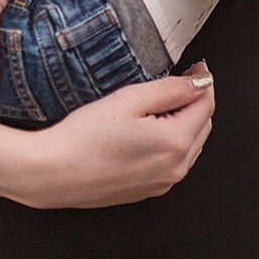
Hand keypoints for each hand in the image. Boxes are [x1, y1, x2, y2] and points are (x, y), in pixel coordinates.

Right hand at [13, 64, 215, 208]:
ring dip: (186, 122)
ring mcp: (162, 182)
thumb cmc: (83, 138)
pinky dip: (173, 142)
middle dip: (196, 101)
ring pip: (191, 145)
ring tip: (162, 104)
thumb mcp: (130, 99)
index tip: (197, 68)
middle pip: (202, 125)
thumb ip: (171, 89)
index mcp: (174, 143)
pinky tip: (151, 130)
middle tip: (181, 80)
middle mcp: (174, 168)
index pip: (206, 105)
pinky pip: (174, 162)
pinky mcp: (149, 190)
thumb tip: (199, 83)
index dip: (203, 82)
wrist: (52, 173)